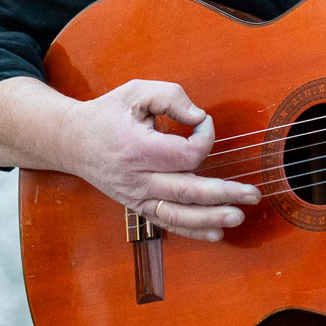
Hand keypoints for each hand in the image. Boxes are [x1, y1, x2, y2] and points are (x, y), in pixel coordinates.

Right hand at [64, 80, 259, 241]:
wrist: (72, 141)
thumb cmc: (108, 114)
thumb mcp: (136, 92)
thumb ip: (170, 97)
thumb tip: (199, 118)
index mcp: (136, 148)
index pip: (184, 154)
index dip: (205, 138)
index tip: (204, 123)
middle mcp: (136, 178)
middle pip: (186, 191)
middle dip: (223, 194)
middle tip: (253, 194)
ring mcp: (136, 196)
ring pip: (178, 214)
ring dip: (211, 218)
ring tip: (239, 217)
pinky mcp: (137, 206)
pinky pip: (167, 223)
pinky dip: (192, 231)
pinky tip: (216, 234)